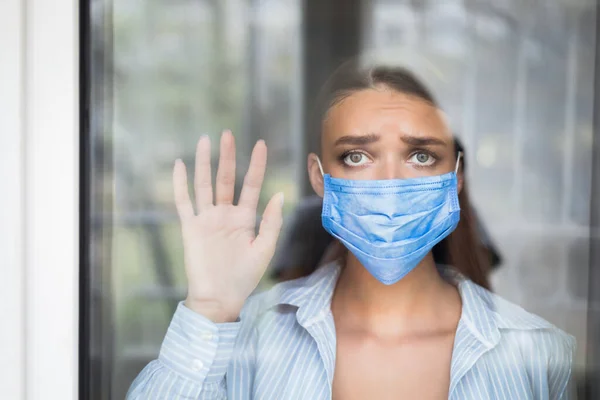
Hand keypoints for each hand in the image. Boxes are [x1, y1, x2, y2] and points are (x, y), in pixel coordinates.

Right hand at [173, 130, 283, 322]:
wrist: (220, 298)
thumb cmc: (244, 277)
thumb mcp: (264, 249)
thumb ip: (271, 222)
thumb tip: (279, 194)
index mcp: (245, 219)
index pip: (252, 185)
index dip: (256, 165)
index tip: (261, 144)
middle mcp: (225, 214)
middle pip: (226, 179)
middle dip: (228, 157)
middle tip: (228, 134)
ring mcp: (207, 219)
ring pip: (204, 185)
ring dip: (204, 163)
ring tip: (205, 140)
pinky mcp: (190, 227)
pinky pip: (183, 202)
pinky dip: (180, 184)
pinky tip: (179, 165)